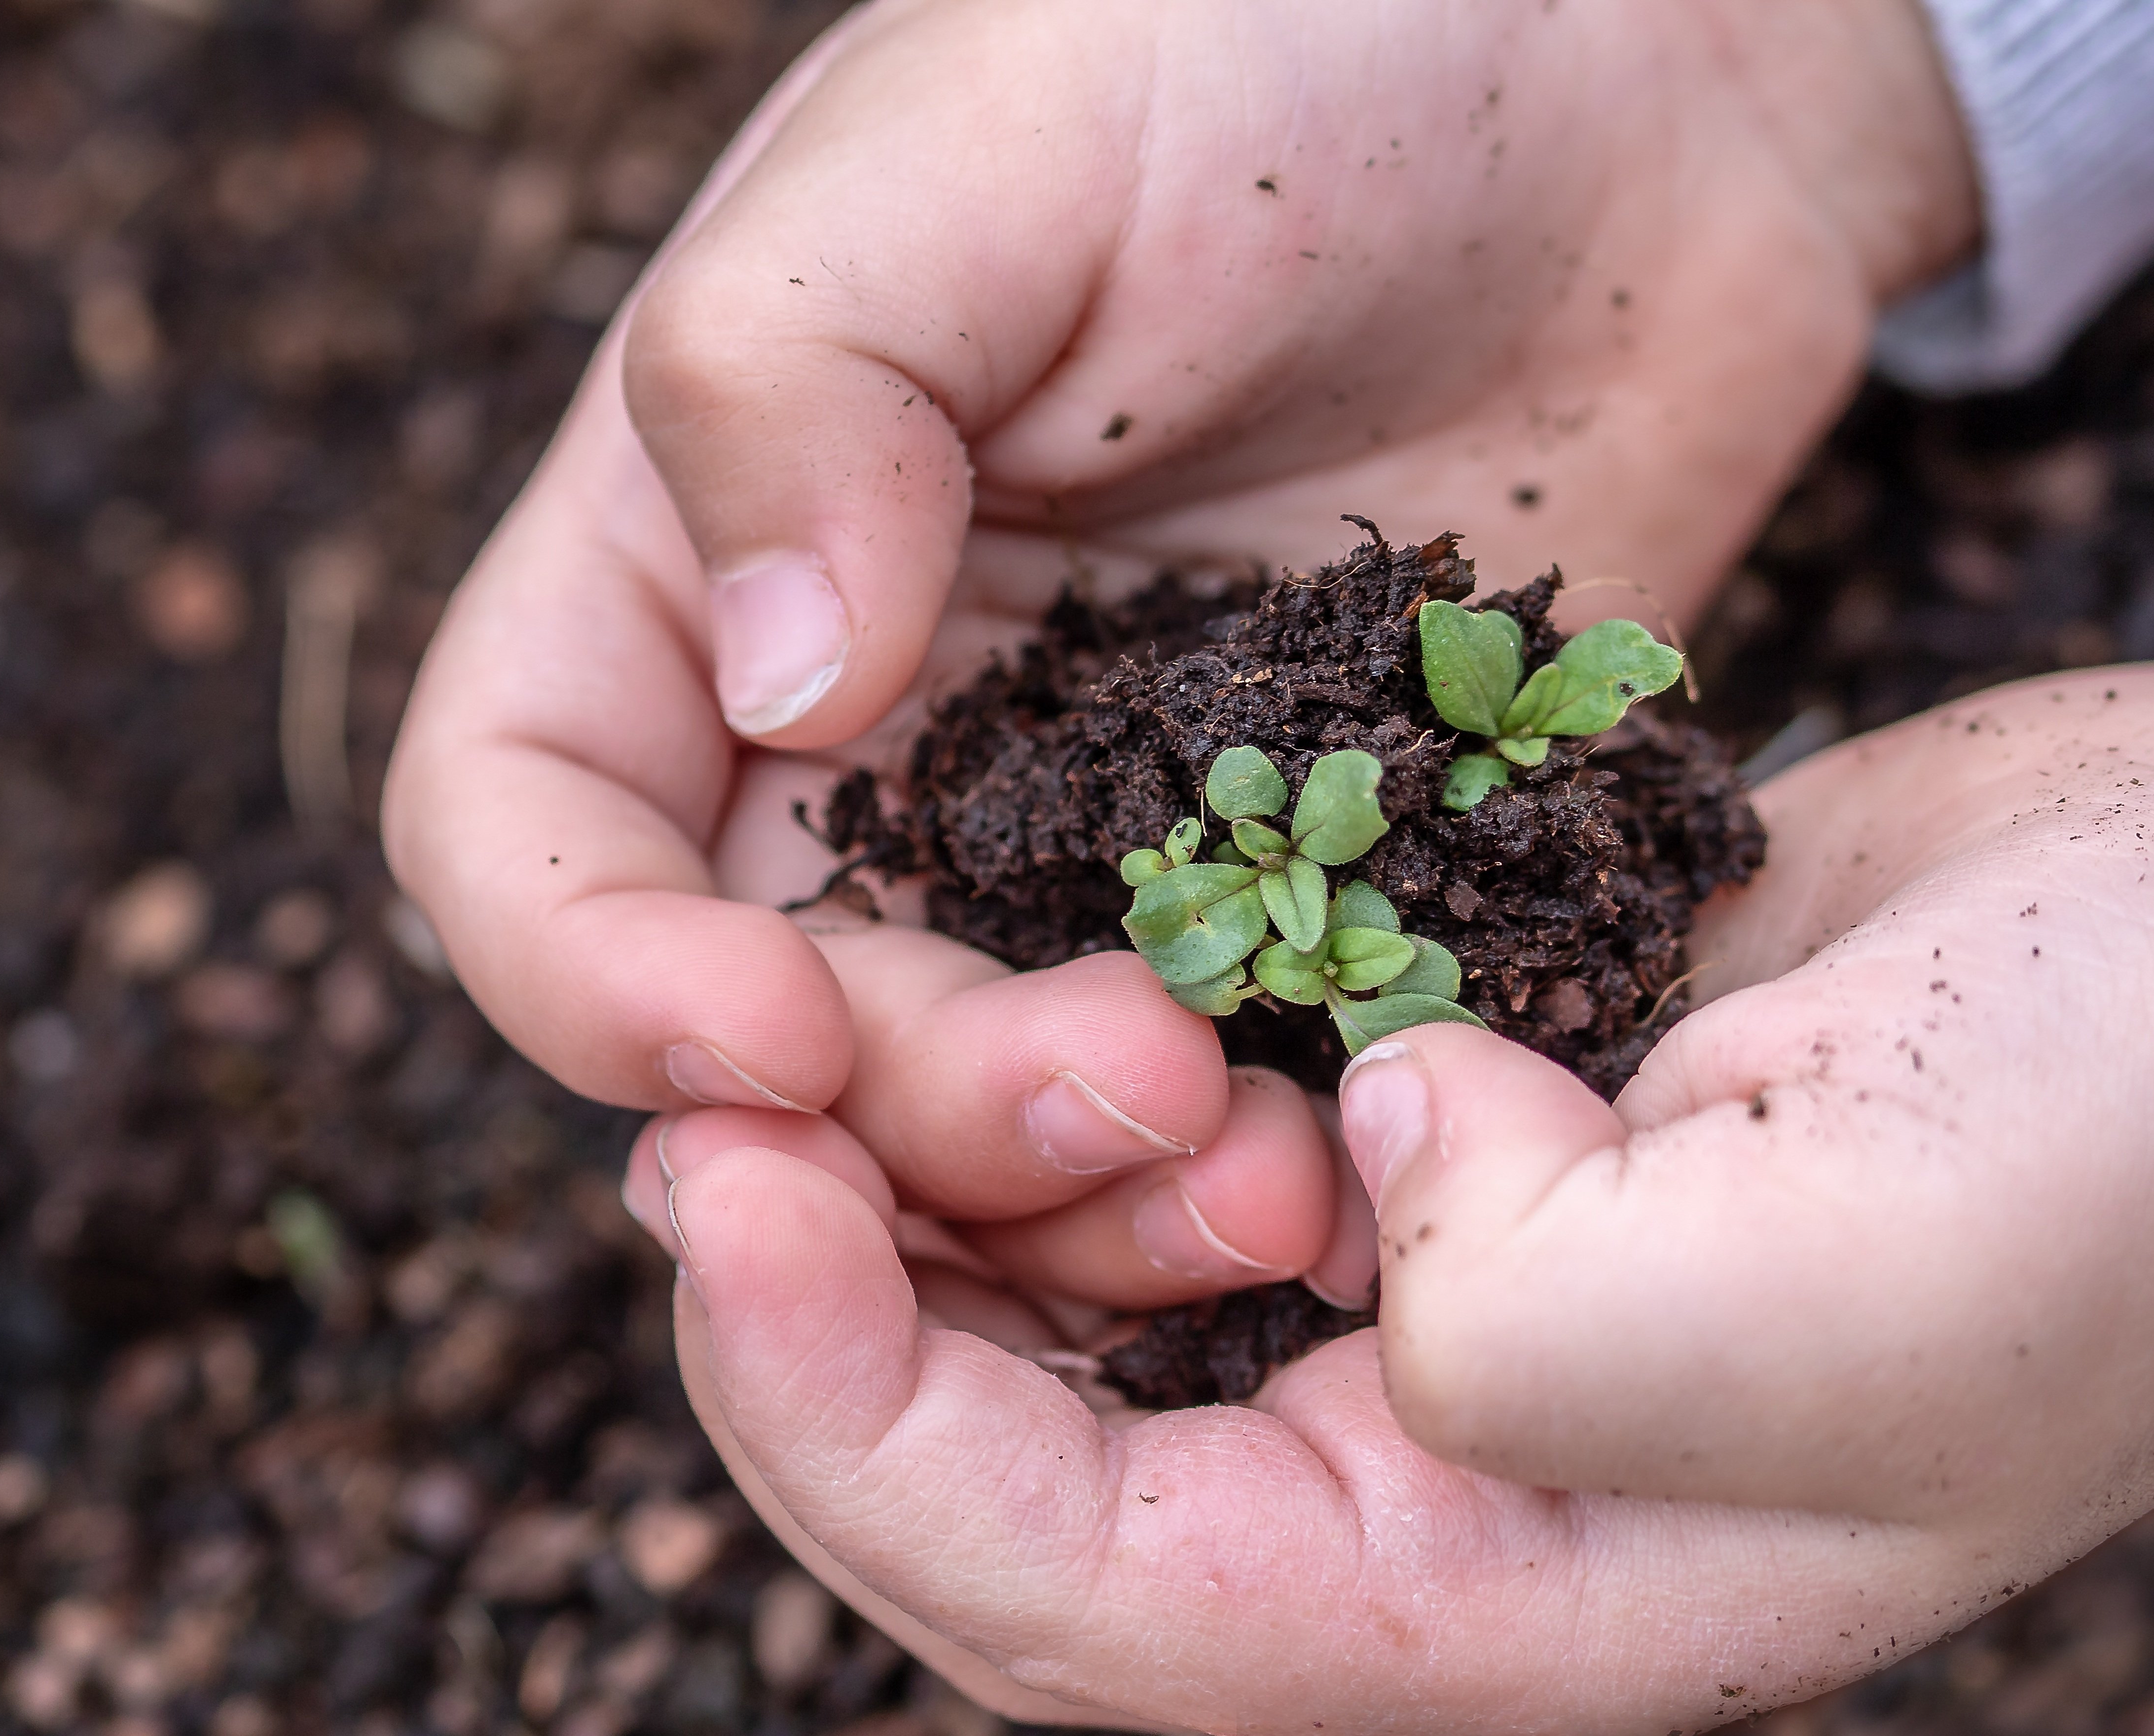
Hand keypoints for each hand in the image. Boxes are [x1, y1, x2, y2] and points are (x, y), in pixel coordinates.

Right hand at [386, 0, 1976, 1306]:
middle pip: (765, 1032)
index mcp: (698, 555)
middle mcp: (854, 728)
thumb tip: (771, 689)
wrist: (1635, 64)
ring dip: (1076, 1201)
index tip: (766, 1037)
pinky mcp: (1273, 883)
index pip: (518, 825)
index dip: (590, 974)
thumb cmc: (1281, 32)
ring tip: (1265, 1174)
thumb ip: (799, 384)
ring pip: (976, 1119)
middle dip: (901, 1118)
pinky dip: (1252, 1169)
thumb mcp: (988, 140)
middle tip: (1125, 1090)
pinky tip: (1367, 1163)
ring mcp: (1068, 827)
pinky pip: (1214, 1087)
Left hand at [637, 668, 2153, 1735]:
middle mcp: (1422, 1483)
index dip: (851, 1419)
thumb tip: (1359, 1176)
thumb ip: (1554, 1318)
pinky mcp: (1425, 1140)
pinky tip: (970, 990)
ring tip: (779, 1057)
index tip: (722, 1201)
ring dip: (908, 1204)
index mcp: (1499, 1589)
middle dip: (818, 1327)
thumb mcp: (1859, 1277)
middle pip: (1005, 1478)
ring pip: (1053, 1321)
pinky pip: (1157, 1164)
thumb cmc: (2136, 1142)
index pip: (1068, 1585)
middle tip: (690, 1128)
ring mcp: (1414, 1310)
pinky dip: (1040, 1096)